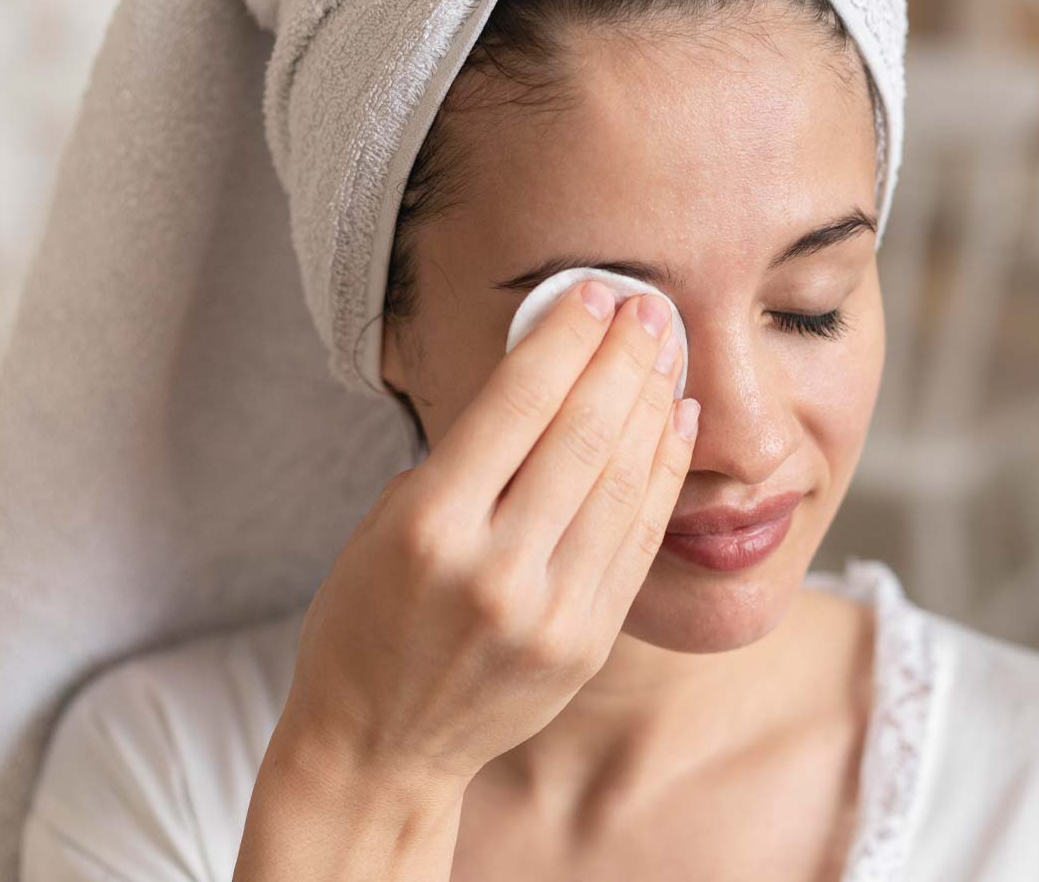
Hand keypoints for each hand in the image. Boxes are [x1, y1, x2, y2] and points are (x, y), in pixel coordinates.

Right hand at [276, 279, 697, 786]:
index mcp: (428, 526)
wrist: (379, 747)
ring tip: (665, 351)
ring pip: (623, 481)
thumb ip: (462, 458)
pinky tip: (673, 421)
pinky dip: (663, 470)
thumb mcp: (384, 524)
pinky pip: (639, 537)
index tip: (591, 291)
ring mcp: (549, 611)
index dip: (564, 337)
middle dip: (622, 357)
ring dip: (652, 404)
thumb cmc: (365, 622)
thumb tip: (542, 376)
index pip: (517, 405)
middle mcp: (494, 568)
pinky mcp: (587, 641)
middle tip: (647, 306)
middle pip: (583, 434)